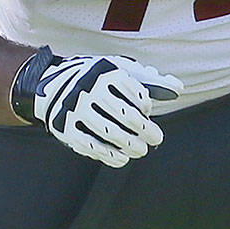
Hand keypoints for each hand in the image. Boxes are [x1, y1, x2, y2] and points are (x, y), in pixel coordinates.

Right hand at [13, 48, 183, 165]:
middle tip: (157, 138)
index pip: (136, 93)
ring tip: (141, 151)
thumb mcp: (120, 70)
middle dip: (146, 130)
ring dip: (131, 145)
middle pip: (126, 115)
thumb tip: (178, 88)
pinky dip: (109, 155)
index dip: (146, 105)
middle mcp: (89, 88)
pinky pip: (91, 146)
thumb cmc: (98, 79)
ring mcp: (76, 110)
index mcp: (106, 72)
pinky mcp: (65, 128)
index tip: (147, 111)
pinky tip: (123, 158)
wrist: (51, 86)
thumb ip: (149, 79)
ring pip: (110, 133)